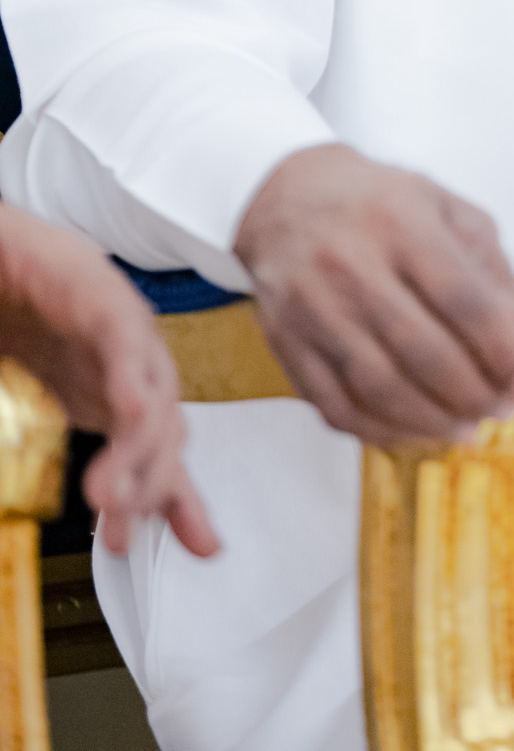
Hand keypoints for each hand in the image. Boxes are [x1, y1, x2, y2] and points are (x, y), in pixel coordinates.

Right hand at [0, 204, 218, 558]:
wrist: (0, 254)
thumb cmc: (19, 310)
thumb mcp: (42, 398)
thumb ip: (84, 446)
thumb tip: (97, 503)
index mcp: (116, 386)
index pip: (162, 449)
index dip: (181, 500)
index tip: (203, 548)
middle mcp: (133, 359)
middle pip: (166, 427)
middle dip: (152, 484)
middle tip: (122, 532)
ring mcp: (121, 325)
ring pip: (152, 392)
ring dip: (139, 447)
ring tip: (113, 495)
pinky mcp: (101, 293)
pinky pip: (125, 341)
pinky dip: (132, 378)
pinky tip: (132, 413)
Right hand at [234, 146, 513, 448]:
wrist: (289, 197)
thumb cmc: (384, 206)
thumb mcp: (449, 216)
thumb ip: (498, 276)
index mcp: (402, 222)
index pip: (463, 299)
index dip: (505, 351)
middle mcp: (352, 263)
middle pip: (422, 349)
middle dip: (474, 392)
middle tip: (505, 410)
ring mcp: (312, 306)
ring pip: (378, 385)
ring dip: (432, 420)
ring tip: (469, 429)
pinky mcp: (285, 341)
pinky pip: (334, 404)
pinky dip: (381, 430)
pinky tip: (416, 431)